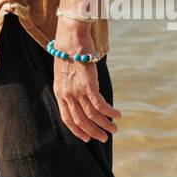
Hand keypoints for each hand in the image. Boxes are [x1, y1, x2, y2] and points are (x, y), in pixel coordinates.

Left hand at [51, 20, 121, 142]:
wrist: (71, 37)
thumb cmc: (69, 51)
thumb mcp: (64, 72)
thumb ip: (70, 85)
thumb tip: (81, 94)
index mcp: (59, 92)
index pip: (67, 118)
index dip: (77, 130)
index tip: (86, 138)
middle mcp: (67, 94)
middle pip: (80, 120)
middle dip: (93, 132)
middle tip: (104, 138)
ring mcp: (77, 90)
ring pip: (92, 115)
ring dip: (105, 124)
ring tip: (114, 129)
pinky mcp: (88, 84)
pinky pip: (100, 105)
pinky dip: (109, 112)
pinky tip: (117, 114)